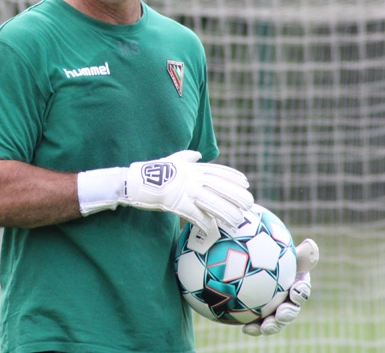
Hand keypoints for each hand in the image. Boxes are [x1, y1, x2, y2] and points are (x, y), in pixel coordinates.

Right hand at [77, 150, 253, 234]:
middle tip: (249, 204)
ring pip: (212, 203)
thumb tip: (198, 154)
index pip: (218, 171)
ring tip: (238, 221)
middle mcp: (193, 178)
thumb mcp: (171, 160)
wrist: (135, 182)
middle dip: (236, 196)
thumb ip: (186, 157)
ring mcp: (186, 191)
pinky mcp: (178, 204)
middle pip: (220, 188)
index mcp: (193, 168)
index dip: (234, 177)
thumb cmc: (152, 171)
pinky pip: (197, 216)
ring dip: (227, 213)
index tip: (246, 183)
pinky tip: (214, 230)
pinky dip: (207, 224)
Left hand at [242, 238, 318, 335]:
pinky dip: (254, 328)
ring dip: (273, 325)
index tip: (295, 289)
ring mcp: (271, 308)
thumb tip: (311, 243)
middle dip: (288, 313)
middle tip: (281, 313)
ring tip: (266, 327)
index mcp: (293, 282)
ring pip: (275, 320)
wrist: (239, 260)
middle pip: (290, 308)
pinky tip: (245, 329)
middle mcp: (285, 298)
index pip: (301, 289)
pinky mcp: (256, 316)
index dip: (301, 292)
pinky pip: (257, 324)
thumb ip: (292, 249)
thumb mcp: (275, 247)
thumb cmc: (260, 250)